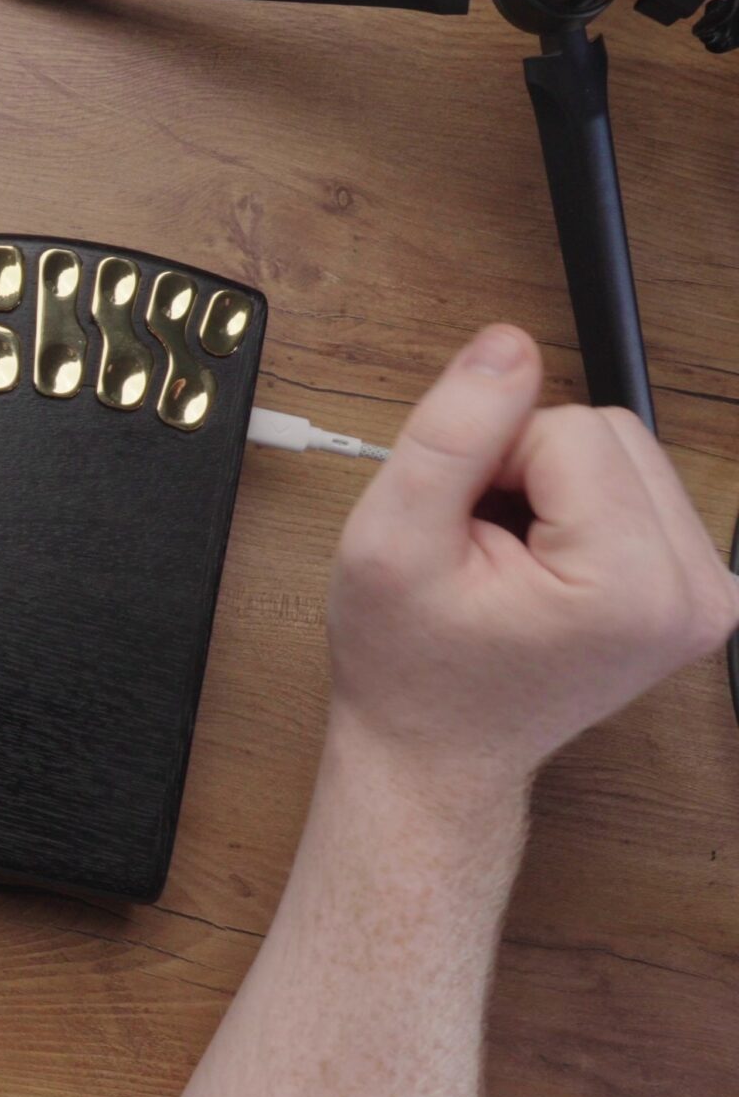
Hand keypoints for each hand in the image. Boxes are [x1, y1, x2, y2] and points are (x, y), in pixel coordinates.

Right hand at [327, 324, 738, 801]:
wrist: (435, 751)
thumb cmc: (408, 666)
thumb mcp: (389, 540)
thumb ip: (451, 433)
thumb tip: (507, 345)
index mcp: (632, 587)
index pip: (567, 428)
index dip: (489, 460)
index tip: (460, 532)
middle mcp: (695, 593)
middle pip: (609, 431)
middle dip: (527, 467)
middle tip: (479, 544)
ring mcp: (706, 596)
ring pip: (624, 450)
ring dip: (552, 483)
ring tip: (507, 555)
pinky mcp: (698, 591)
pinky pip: (637, 486)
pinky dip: (578, 506)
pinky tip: (539, 561)